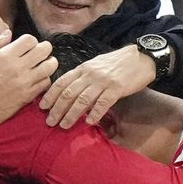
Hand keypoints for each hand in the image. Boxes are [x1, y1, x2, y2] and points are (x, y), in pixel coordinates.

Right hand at [0, 32, 56, 127]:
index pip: (30, 40)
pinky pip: (46, 83)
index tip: (25, 46)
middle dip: (43, 48)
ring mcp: (25, 83)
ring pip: (50, 67)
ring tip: (40, 65)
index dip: (29, 41)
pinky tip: (36, 79)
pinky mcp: (29, 96)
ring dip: (47, 63)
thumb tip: (8, 33)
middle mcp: (18, 68)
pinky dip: (44, 79)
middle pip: (44, 50)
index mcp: (5, 56)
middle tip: (37, 52)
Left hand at [40, 44, 154, 127]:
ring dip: (71, 114)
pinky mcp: (117, 88)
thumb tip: (68, 93)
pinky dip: (95, 113)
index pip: (61, 82)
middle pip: (68, 93)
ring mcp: (103, 81)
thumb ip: (82, 78)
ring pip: (83, 99)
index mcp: (83, 69)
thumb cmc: (116, 64)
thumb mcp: (95, 66)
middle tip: (49, 122)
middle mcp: (90, 74)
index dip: (50, 95)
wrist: (140, 57)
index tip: (42, 107)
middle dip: (57, 108)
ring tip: (64, 126)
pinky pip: (103, 102)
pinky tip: (89, 122)